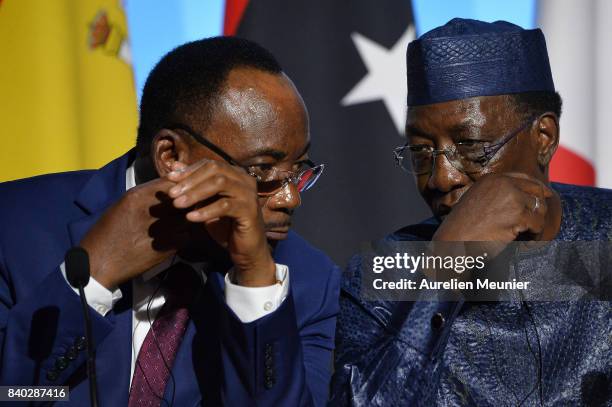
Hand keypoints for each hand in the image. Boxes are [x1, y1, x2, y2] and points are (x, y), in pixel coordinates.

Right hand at [81, 177, 189, 288]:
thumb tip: (166, 190)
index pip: (171, 183)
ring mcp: (161, 229)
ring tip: (180, 223)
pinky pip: (186, 237)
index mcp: (137, 196)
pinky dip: (185, 236)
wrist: (98, 264)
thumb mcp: (122, 206)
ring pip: (188, 218)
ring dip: (188, 219)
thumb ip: (144, 196)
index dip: (181, 186)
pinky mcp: (167, 247)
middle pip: (183, 199)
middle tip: (187, 207)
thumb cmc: (107, 233)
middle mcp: (151, 210)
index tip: (183, 190)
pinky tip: (176, 238)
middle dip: (188, 202)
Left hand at [167, 159, 275, 286]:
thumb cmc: (225, 224)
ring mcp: (249, 194)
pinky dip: (205, 211)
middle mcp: (245, 180)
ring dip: (195, 193)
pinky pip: (225, 206)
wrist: (245, 249)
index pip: (210, 164)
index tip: (169, 179)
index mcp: (236, 174)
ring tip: (178, 204)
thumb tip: (174, 166)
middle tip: (171, 194)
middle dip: (190, 180)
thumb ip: (194, 184)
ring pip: (220, 184)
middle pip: (215, 170)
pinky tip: (191, 217)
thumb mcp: (206, 202)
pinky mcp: (250, 210)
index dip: (189, 170)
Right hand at [433, 172, 553, 254]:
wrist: (454, 241)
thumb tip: (520, 198)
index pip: (524, 178)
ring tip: (528, 235)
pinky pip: (538, 224)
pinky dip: (535, 235)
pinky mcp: (518, 214)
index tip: (546, 195)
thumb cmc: (462, 227)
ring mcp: (511, 198)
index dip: (537, 187)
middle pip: (536, 190)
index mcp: (492, 178)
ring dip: (536, 223)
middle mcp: (503, 183)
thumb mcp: (476, 201)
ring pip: (540, 208)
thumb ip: (496, 195)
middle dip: (540, 206)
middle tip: (538, 221)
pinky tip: (525, 242)